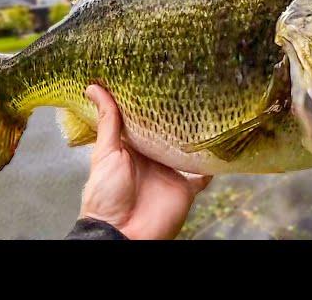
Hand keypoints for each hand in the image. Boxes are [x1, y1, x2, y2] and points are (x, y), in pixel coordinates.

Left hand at [79, 85, 212, 239]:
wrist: (122, 232)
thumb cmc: (106, 194)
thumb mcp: (106, 153)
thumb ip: (107, 122)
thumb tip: (93, 88)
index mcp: (132, 148)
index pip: (143, 121)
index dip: (148, 104)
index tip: (155, 78)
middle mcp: (152, 158)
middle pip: (168, 134)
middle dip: (176, 117)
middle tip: (189, 87)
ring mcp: (170, 172)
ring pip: (187, 150)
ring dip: (195, 137)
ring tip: (207, 111)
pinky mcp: (185, 187)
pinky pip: (202, 175)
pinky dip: (211, 165)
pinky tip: (218, 149)